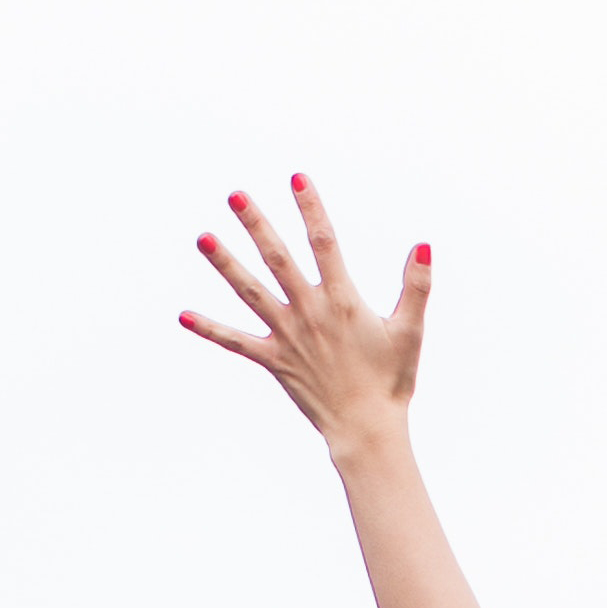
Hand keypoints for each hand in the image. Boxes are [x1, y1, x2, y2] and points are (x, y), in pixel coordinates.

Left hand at [180, 174, 427, 455]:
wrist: (367, 430)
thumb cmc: (392, 381)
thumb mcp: (410, 331)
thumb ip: (416, 286)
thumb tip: (422, 245)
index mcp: (342, 301)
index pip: (324, 243)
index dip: (310, 208)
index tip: (297, 177)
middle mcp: (310, 313)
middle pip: (277, 259)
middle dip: (256, 225)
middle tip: (235, 196)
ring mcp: (288, 336)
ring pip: (251, 292)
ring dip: (225, 264)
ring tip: (202, 238)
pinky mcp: (274, 362)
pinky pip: (237, 343)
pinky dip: (211, 329)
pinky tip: (183, 316)